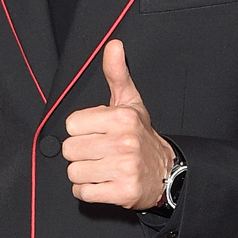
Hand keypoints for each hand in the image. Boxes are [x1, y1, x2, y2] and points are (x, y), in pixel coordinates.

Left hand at [63, 39, 173, 209]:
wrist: (166, 172)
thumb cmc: (141, 136)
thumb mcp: (130, 102)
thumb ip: (116, 73)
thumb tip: (113, 45)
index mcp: (122, 118)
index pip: (72, 125)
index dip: (81, 130)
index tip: (97, 133)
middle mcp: (124, 142)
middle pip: (70, 150)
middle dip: (81, 153)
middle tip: (100, 152)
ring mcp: (125, 168)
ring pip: (74, 173)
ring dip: (84, 173)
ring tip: (102, 167)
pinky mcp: (123, 192)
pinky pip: (83, 192)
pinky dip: (89, 190)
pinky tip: (104, 181)